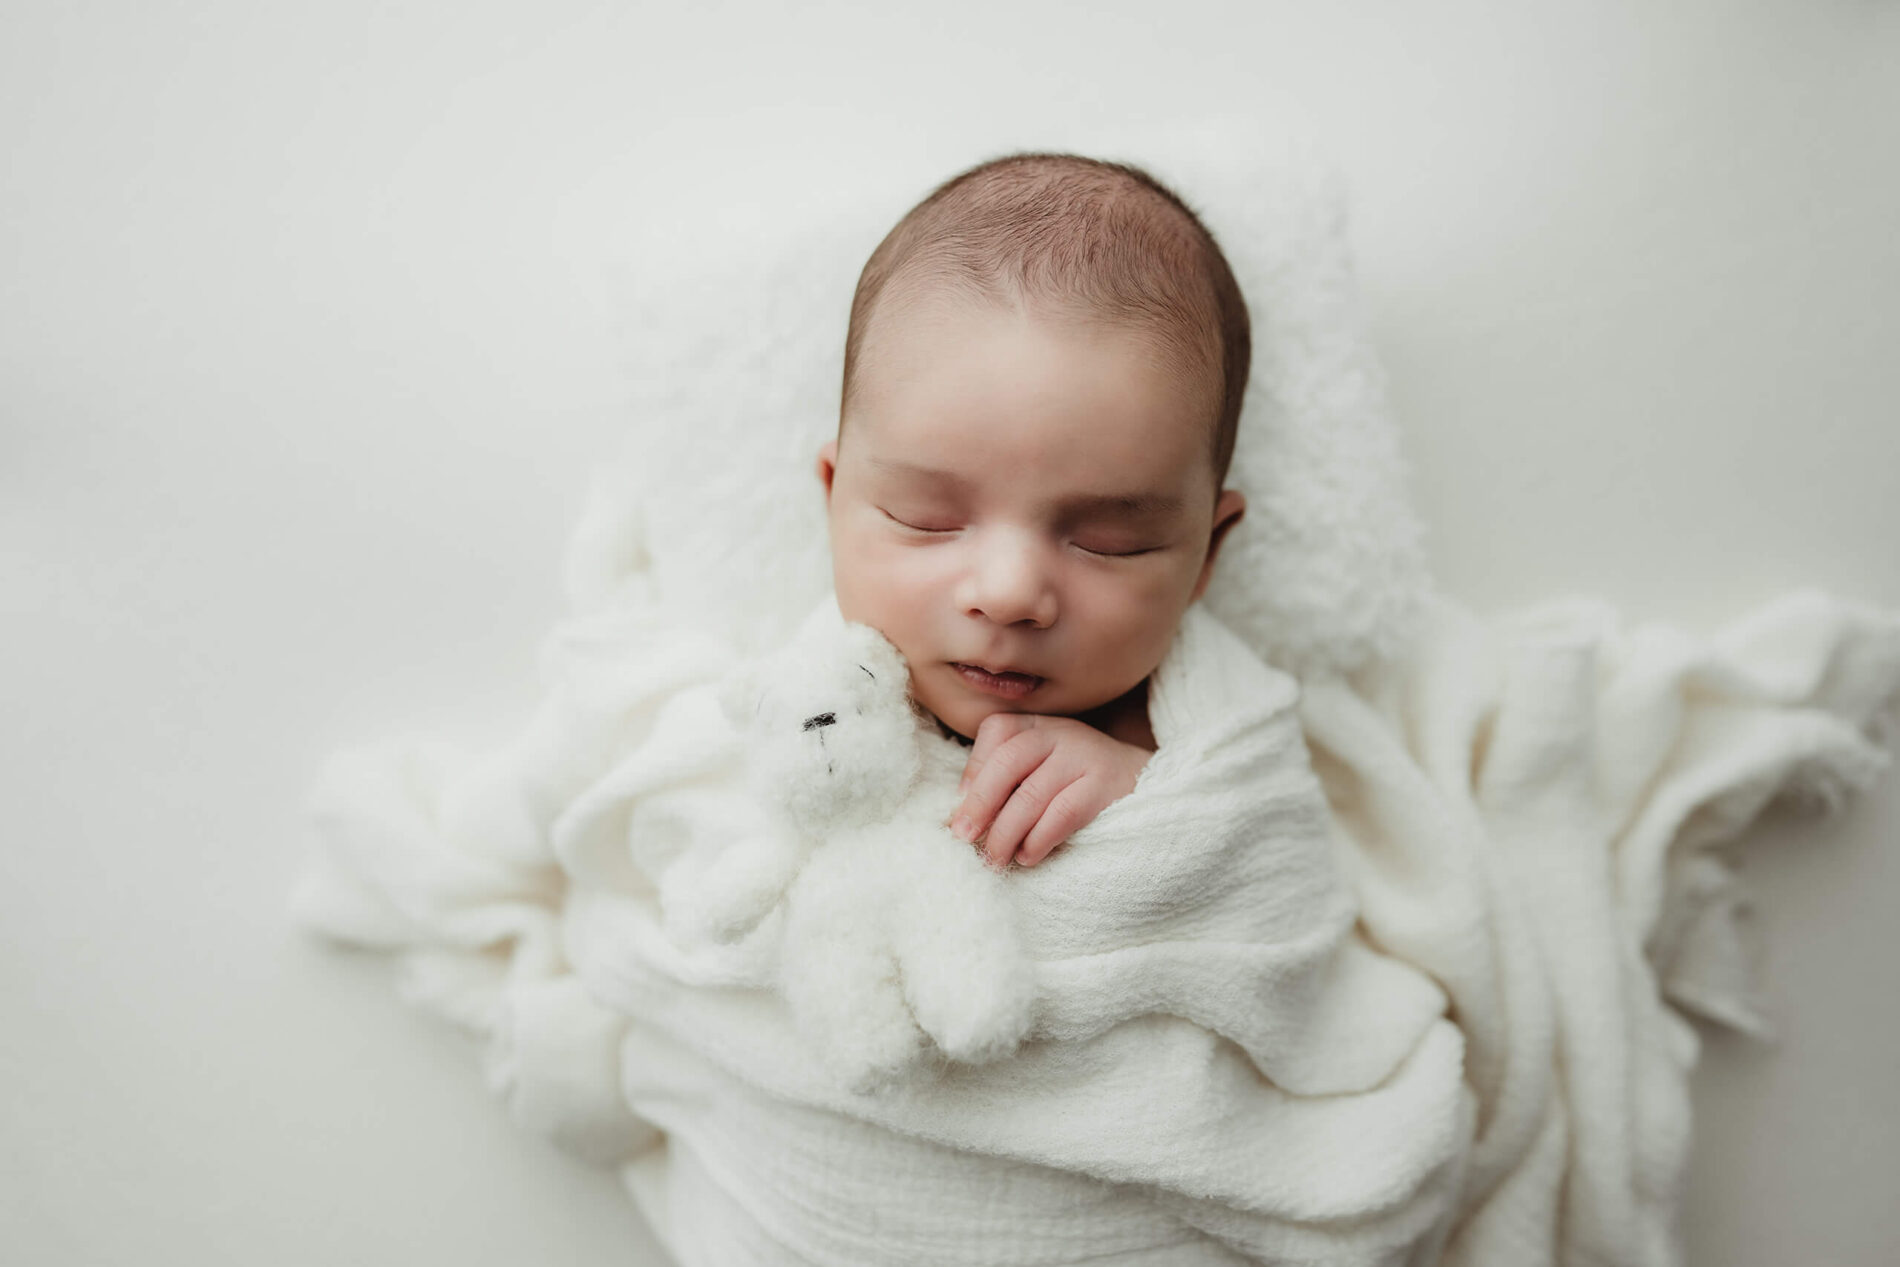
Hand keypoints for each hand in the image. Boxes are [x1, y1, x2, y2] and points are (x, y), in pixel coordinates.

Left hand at [949, 713, 1150, 868]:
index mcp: (1039, 725)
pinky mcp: (1105, 786)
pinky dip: (1038, 839)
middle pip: (1008, 761)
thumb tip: (961, 817)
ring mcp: (1085, 756)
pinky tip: (1027, 856)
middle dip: (979, 803)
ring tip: (994, 858)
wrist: (1147, 785)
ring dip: (1005, 832)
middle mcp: (1061, 733)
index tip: (960, 808)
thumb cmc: (1079, 784)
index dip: (973, 769)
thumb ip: (1009, 781)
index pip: (997, 730)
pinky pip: (1062, 814)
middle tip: (963, 838)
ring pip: (1032, 794)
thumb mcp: (1044, 768)